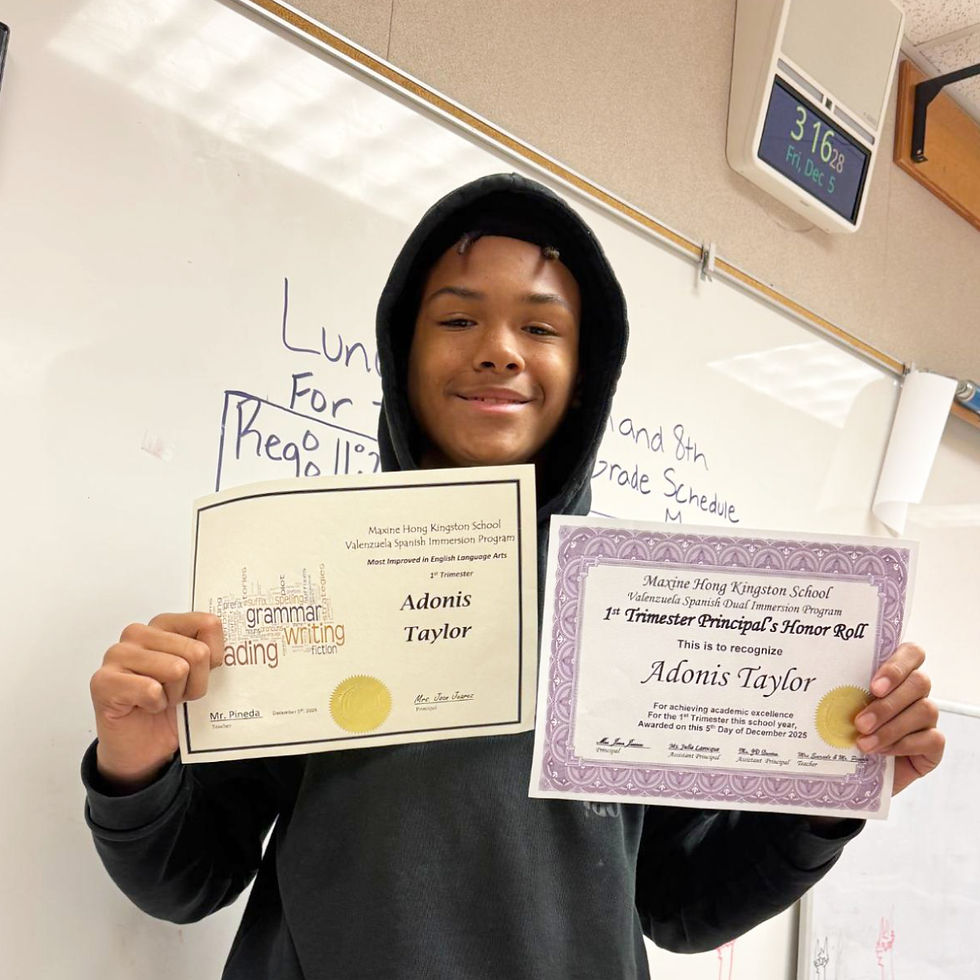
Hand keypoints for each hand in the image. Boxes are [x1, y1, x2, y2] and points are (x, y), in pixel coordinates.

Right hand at [90, 612, 223, 790]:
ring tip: (161, 700)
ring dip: (175, 694)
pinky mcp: (103, 681)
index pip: (208, 624)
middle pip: (197, 651)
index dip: (215, 657)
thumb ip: (212, 652)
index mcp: (164, 624)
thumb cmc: (171, 706)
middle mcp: (138, 633)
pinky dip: (156, 705)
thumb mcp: (201, 674)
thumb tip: (229, 645)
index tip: (202, 672)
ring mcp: (117, 654)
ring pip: (177, 669)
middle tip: (177, 693)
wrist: (144, 748)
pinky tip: (145, 707)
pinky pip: (151, 689)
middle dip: (195, 682)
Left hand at [854, 642, 943, 795]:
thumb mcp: (839, 706)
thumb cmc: (845, 730)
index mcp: (894, 674)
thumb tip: (816, 681)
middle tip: (860, 722)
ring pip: (926, 710)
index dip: (897, 666)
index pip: (911, 653)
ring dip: (891, 728)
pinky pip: (931, 739)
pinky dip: (903, 745)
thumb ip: (841, 691)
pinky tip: (881, 752)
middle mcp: (915, 692)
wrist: (855, 770)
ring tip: (864, 743)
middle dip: (888, 704)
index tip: (874, 686)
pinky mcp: (934, 743)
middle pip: (919, 682)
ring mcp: (928, 717)